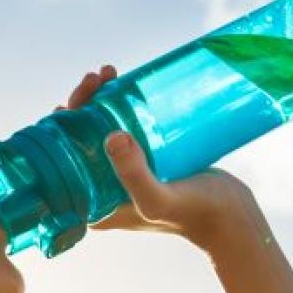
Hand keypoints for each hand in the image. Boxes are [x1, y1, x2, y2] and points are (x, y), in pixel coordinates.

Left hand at [54, 64, 268, 251]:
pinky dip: (120, 107)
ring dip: (99, 101)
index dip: (60, 128)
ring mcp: (123, 177)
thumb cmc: (194, 214)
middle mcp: (102, 192)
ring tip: (109, 74)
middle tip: (97, 78)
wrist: (232, 218)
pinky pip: (124, 130)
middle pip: (78, 142)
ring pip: (100, 132)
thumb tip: (111, 136)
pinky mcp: (145, 164)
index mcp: (93, 205)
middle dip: (81, 106)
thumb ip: (134, 175)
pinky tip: (123, 86)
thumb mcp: (159, 199)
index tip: (73, 99)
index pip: (62, 162)